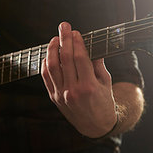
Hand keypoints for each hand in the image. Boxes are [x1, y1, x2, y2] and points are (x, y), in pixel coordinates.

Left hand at [41, 22, 117, 137]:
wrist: (95, 126)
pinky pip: (45, 77)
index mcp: (89, 86)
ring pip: (52, 67)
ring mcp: (61, 95)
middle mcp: (73, 91)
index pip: (80, 58)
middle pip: (65, 59)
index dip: (76, 42)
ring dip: (51, 49)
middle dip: (64, 39)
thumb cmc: (104, 101)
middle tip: (64, 26)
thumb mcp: (106, 82)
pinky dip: (45, 63)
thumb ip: (97, 64)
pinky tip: (49, 54)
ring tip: (54, 39)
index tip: (75, 32)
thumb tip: (89, 45)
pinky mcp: (53, 97)